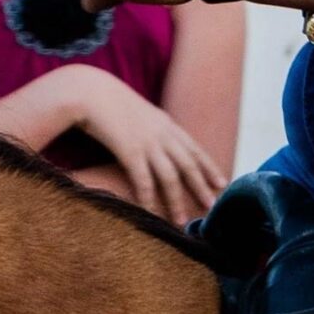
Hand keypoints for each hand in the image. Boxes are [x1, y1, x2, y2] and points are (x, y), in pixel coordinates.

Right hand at [71, 72, 226, 221]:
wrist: (91, 92)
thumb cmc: (110, 103)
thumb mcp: (139, 112)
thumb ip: (152, 128)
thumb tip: (158, 145)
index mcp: (166, 124)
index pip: (194, 148)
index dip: (209, 167)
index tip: (222, 183)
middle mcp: (162, 134)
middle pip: (188, 165)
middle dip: (201, 186)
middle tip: (211, 206)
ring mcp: (148, 142)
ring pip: (170, 177)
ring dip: (176, 201)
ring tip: (181, 221)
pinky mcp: (130, 151)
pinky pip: (144, 180)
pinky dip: (149, 199)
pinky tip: (151, 213)